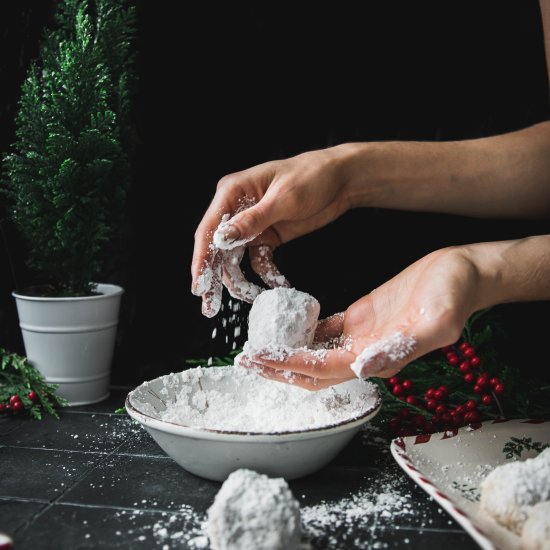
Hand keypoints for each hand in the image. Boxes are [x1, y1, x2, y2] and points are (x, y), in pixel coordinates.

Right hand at [191, 146, 351, 315]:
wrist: (340, 180)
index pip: (209, 229)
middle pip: (217, 248)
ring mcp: (251, 224)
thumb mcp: (283, 199)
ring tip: (250, 298)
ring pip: (235, 259)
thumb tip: (222, 238)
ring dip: (240, 281)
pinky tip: (278, 284)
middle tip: (209, 307)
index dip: (201, 259)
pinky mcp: (267, 236)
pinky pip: (258, 261)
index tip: (199, 286)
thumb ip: (252, 220)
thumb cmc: (312, 177)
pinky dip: (266, 275)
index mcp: (232, 192)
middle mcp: (236, 209)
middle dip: (213, 277)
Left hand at [238, 247, 481, 388]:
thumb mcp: (438, 319)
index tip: (260, 358)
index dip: (289, 367)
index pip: (323, 370)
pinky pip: (324, 330)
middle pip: (311, 370)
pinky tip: (285, 324)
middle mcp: (365, 352)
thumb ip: (404, 347)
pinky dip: (302, 331)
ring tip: (257, 343)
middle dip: (278, 368)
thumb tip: (366, 369)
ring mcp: (361, 336)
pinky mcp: (360, 318)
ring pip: (314, 353)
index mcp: (379, 357)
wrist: (463, 275)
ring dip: (285, 352)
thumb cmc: (455, 294)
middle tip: (245, 357)